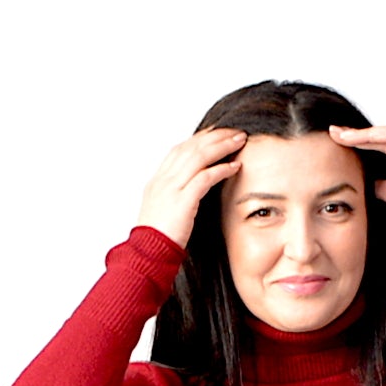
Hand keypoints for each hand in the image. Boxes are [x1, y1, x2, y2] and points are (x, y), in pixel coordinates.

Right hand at [137, 126, 247, 248]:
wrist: (146, 254)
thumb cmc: (155, 241)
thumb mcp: (161, 212)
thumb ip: (173, 197)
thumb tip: (188, 193)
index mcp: (158, 181)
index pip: (181, 149)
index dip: (201, 138)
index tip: (217, 133)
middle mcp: (164, 180)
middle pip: (192, 147)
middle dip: (216, 136)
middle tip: (235, 131)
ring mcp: (172, 189)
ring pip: (200, 156)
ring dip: (222, 146)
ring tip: (240, 141)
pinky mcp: (182, 201)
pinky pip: (205, 178)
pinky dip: (222, 169)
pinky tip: (235, 166)